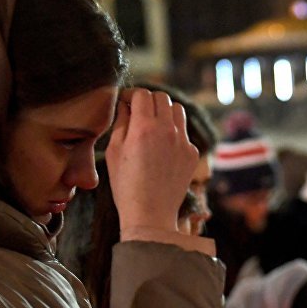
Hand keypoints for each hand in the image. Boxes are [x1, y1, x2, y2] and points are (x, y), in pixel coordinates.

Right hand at [105, 88, 197, 234]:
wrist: (150, 213)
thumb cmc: (126, 185)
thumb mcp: (114, 152)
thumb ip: (121, 123)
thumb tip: (126, 105)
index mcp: (144, 128)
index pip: (142, 94)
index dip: (131, 94)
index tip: (126, 102)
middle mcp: (167, 130)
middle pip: (162, 97)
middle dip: (148, 100)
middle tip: (139, 111)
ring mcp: (183, 142)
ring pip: (177, 111)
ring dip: (165, 112)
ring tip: (153, 126)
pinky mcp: (192, 154)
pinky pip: (184, 133)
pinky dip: (173, 133)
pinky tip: (163, 149)